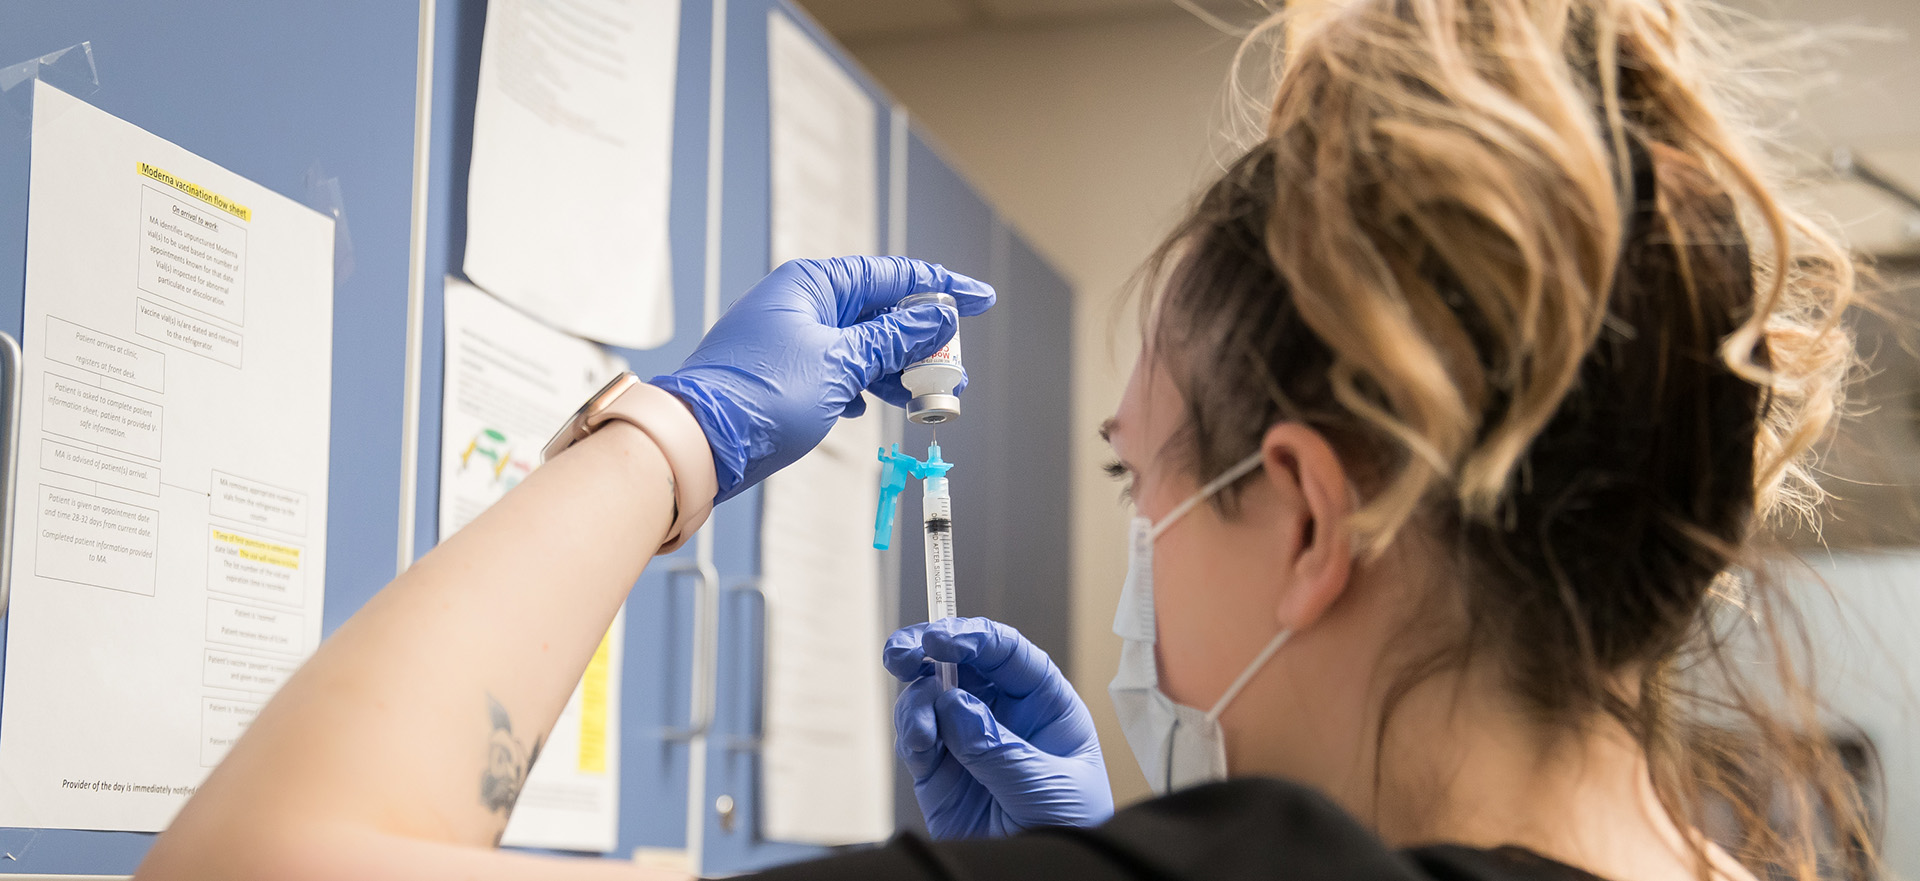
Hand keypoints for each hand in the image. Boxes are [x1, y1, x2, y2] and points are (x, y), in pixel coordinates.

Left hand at [651, 256, 993, 502]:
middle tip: (955, 372)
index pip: (894, 276)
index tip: (983, 300)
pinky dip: (862, 384)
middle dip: (922, 342)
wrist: (698, 442)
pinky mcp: (784, 372)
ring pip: (862, 344)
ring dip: (897, 369)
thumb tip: (939, 315)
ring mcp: (792, 337)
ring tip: (928, 398)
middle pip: (881, 311)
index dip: (943, 288)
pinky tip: (867, 405)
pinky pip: (838, 368)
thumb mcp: (842, 364)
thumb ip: (894, 339)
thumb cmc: (762, 396)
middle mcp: (803, 302)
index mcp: (815, 284)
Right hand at [884, 617, 1112, 838]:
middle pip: (960, 661)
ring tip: (921, 729)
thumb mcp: (1047, 785)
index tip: (941, 639)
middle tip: (900, 651)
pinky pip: (915, 738)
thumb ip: (999, 748)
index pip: (1007, 653)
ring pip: (929, 696)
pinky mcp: (937, 772)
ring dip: (916, 700)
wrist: (1040, 875)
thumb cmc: (1070, 827)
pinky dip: (910, 733)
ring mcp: (966, 739)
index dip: (974, 638)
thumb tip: (954, 703)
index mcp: (1043, 703)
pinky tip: (919, 743)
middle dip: (926, 648)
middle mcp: (1002, 713)